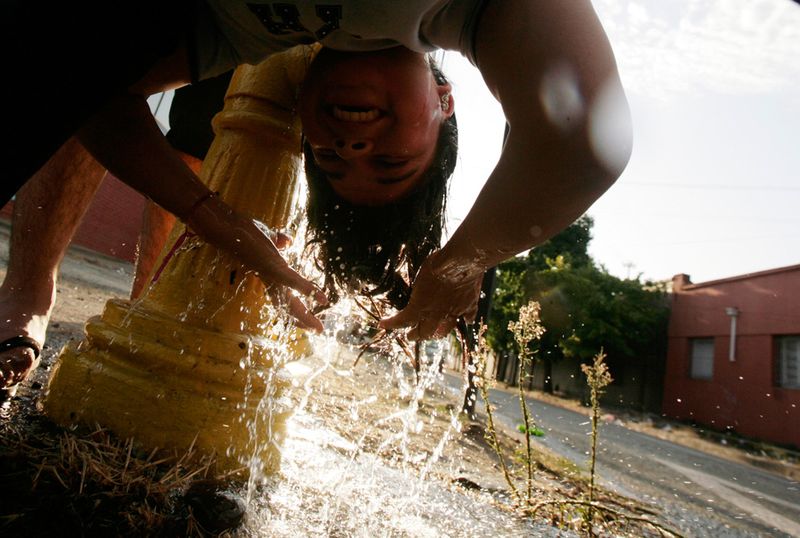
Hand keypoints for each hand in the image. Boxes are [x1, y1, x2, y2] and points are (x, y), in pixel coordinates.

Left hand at [186, 194, 327, 331]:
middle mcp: (269, 277)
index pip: (284, 294)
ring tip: (318, 328)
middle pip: (287, 304)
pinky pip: (292, 280)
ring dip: (304, 315)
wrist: (222, 226)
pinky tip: (322, 299)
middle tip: (318, 331)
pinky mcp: (271, 266)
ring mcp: (270, 273)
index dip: (295, 305)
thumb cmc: (241, 229)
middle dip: (302, 318)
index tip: (307, 316)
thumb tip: (288, 240)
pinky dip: (307, 289)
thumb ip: (277, 239)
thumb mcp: (266, 234)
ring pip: (289, 299)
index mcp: (269, 273)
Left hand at [380, 250, 484, 339]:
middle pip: (425, 333)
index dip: (392, 324)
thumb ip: (419, 288)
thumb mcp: (420, 275)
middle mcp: (436, 314)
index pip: (402, 321)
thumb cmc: (437, 264)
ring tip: (434, 334)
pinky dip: (465, 319)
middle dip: (417, 335)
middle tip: (411, 335)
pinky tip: (466, 320)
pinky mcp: (469, 306)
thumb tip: (417, 290)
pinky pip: (467, 317)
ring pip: (444, 330)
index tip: (383, 325)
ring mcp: (454, 312)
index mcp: (420, 306)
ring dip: (438, 333)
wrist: (462, 261)